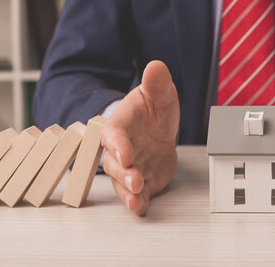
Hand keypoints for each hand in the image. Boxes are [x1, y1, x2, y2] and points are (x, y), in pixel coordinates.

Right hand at [101, 60, 179, 215]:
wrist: (159, 129)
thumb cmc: (153, 110)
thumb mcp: (160, 94)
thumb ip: (157, 83)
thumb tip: (156, 66)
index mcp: (120, 126)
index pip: (114, 135)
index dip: (118, 145)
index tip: (126, 153)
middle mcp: (121, 150)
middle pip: (115, 164)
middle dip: (124, 173)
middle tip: (136, 180)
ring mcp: (130, 168)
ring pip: (123, 183)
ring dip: (129, 193)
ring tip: (137, 199)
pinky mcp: (142, 181)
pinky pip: (137, 194)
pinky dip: (138, 202)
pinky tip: (141, 208)